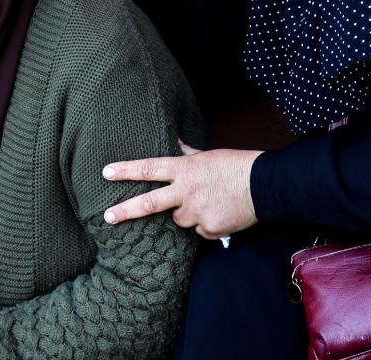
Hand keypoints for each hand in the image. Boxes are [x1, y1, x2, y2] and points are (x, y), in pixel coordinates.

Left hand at [101, 142, 261, 239]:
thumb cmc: (236, 166)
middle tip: (107, 216)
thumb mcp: (208, 155)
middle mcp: (187, 191)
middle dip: (126, 209)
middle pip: (150, 203)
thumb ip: (187, 153)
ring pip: (180, 219)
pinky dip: (207, 224)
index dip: (127, 170)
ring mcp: (196, 211)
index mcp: (185, 169)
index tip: (107, 172)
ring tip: (210, 202)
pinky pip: (200, 230)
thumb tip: (174, 140)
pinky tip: (222, 213)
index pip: (150, 168)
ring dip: (189, 214)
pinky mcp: (208, 228)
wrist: (264, 185)